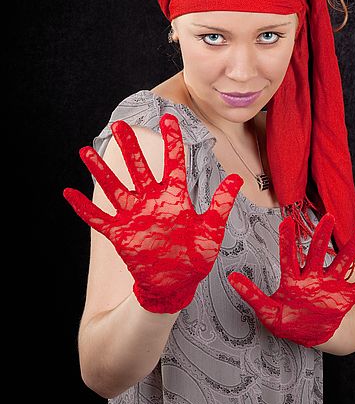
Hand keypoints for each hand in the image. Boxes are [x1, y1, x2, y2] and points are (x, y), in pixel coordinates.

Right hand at [63, 113, 242, 313]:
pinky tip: (68, 193)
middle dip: (130, 147)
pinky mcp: (121, 234)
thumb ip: (221, 204)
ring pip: (115, 187)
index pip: (174, 162)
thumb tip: (237, 178)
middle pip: (140, 168)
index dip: (172, 140)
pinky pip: (99, 218)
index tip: (169, 117)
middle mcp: (153, 201)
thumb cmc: (195, 257)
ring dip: (101, 170)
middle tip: (119, 125)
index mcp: (176, 197)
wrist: (176, 285)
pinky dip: (84, 208)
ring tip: (86, 150)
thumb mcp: (212, 230)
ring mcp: (135, 216)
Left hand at [227, 213, 354, 346]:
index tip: (286, 222)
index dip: (288, 241)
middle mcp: (313, 277)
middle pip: (318, 253)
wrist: (309, 336)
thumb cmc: (286, 321)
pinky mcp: (345, 297)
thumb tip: (231, 278)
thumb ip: (252, 295)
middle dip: (322, 236)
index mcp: (293, 280)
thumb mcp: (267, 311)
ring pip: (342, 263)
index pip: (289, 257)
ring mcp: (330, 286)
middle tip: (326, 216)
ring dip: (352, 248)